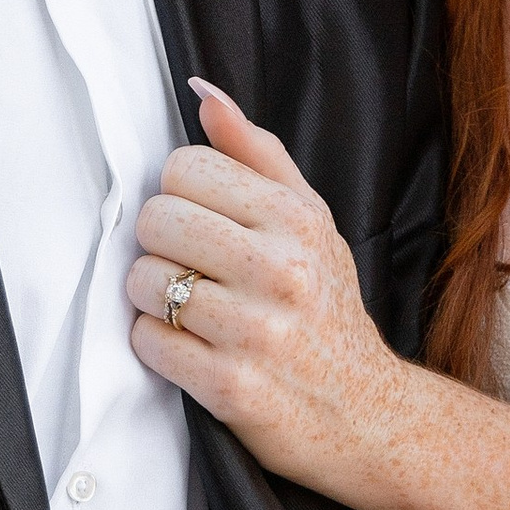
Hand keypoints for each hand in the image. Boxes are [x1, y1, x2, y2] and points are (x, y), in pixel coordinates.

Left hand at [127, 82, 411, 502]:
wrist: (364, 414)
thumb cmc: (326, 308)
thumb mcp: (311, 222)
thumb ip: (257, 154)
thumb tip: (204, 95)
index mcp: (297, 219)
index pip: (184, 167)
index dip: (179, 194)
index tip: (201, 222)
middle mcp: (280, 270)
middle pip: (156, 218)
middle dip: (160, 245)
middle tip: (191, 268)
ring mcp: (256, 331)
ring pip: (144, 281)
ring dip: (154, 298)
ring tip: (191, 310)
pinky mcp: (230, 388)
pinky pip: (149, 342)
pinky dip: (157, 345)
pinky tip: (190, 348)